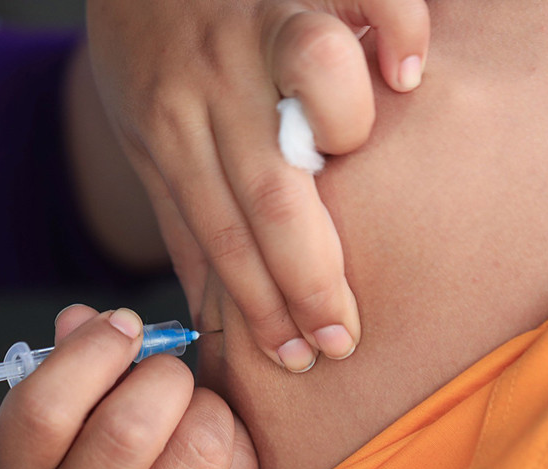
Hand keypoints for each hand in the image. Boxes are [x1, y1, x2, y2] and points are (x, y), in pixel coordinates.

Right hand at [0, 305, 257, 468]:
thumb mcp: (27, 453)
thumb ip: (54, 381)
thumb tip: (87, 318)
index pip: (46, 408)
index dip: (93, 350)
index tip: (122, 326)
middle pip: (130, 427)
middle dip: (161, 374)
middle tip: (160, 373)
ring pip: (199, 449)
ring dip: (206, 407)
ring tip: (187, 411)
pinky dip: (233, 442)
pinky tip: (207, 447)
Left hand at [86, 0, 429, 371]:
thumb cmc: (147, 57)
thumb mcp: (142, 139)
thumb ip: (183, 216)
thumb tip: (210, 313)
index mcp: (170, 128)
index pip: (220, 235)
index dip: (262, 306)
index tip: (298, 356)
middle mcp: (213, 79)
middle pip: (271, 190)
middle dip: (311, 279)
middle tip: (343, 337)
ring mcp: (258, 21)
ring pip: (313, 74)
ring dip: (343, 126)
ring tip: (352, 156)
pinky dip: (399, 31)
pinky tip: (405, 75)